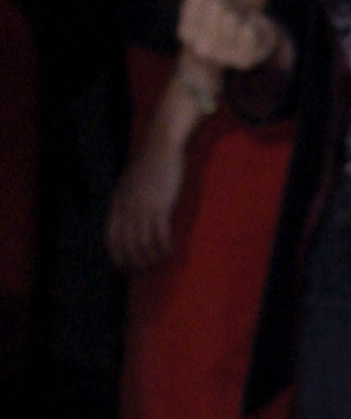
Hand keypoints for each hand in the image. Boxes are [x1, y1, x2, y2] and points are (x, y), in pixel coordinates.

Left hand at [107, 102, 190, 271]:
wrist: (161, 147)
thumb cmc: (149, 163)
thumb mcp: (130, 184)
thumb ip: (127, 200)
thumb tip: (129, 218)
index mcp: (117, 203)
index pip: (112, 237)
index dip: (117, 255)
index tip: (124, 267)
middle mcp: (127, 208)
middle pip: (127, 244)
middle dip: (134, 261)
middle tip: (143, 272)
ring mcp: (143, 208)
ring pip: (144, 243)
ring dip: (150, 258)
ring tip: (157, 265)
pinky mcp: (160, 206)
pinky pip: (161, 235)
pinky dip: (164, 247)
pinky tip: (170, 253)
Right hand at [177, 0, 288, 76]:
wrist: (253, 41)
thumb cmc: (227, 15)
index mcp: (185, 32)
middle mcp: (199, 48)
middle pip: (215, 5)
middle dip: (229, 0)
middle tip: (234, 7)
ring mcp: (221, 57)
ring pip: (232, 18)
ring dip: (242, 12)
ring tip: (242, 17)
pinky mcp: (243, 61)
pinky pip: (247, 31)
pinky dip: (252, 25)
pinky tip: (250, 30)